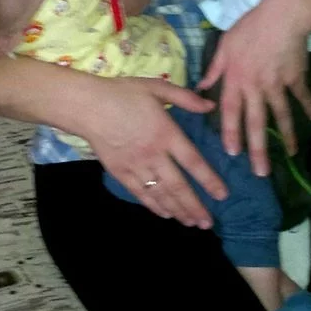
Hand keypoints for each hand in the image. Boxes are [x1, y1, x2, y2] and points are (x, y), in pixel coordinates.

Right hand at [82, 77, 228, 226]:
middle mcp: (154, 154)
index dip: (209, 180)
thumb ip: (185, 98)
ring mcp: (136, 166)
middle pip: (178, 187)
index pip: (193, 162)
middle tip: (207, 223)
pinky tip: (165, 214)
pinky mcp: (121, 173)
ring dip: (178, 211)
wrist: (88, 106)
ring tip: (191, 223)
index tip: (222, 195)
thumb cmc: (123, 94)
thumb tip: (210, 107)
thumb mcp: (156, 87)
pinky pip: (141, 194)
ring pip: (161, 195)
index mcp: (166, 133)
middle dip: (195, 207)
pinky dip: (154, 206)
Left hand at [199, 0, 310, 175]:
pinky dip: (309, 107)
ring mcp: (278, 84)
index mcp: (236, 79)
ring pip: (281, 115)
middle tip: (261, 172)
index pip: (231, 111)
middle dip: (258, 149)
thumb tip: (201, 87)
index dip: (231, 133)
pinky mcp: (296, 78)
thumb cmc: (250, 27)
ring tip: (292, 154)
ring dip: (287, 136)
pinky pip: (302, 96)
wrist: (282, 16)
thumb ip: (214, 68)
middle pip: (256, 122)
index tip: (232, 153)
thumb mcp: (225, 45)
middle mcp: (256, 87)